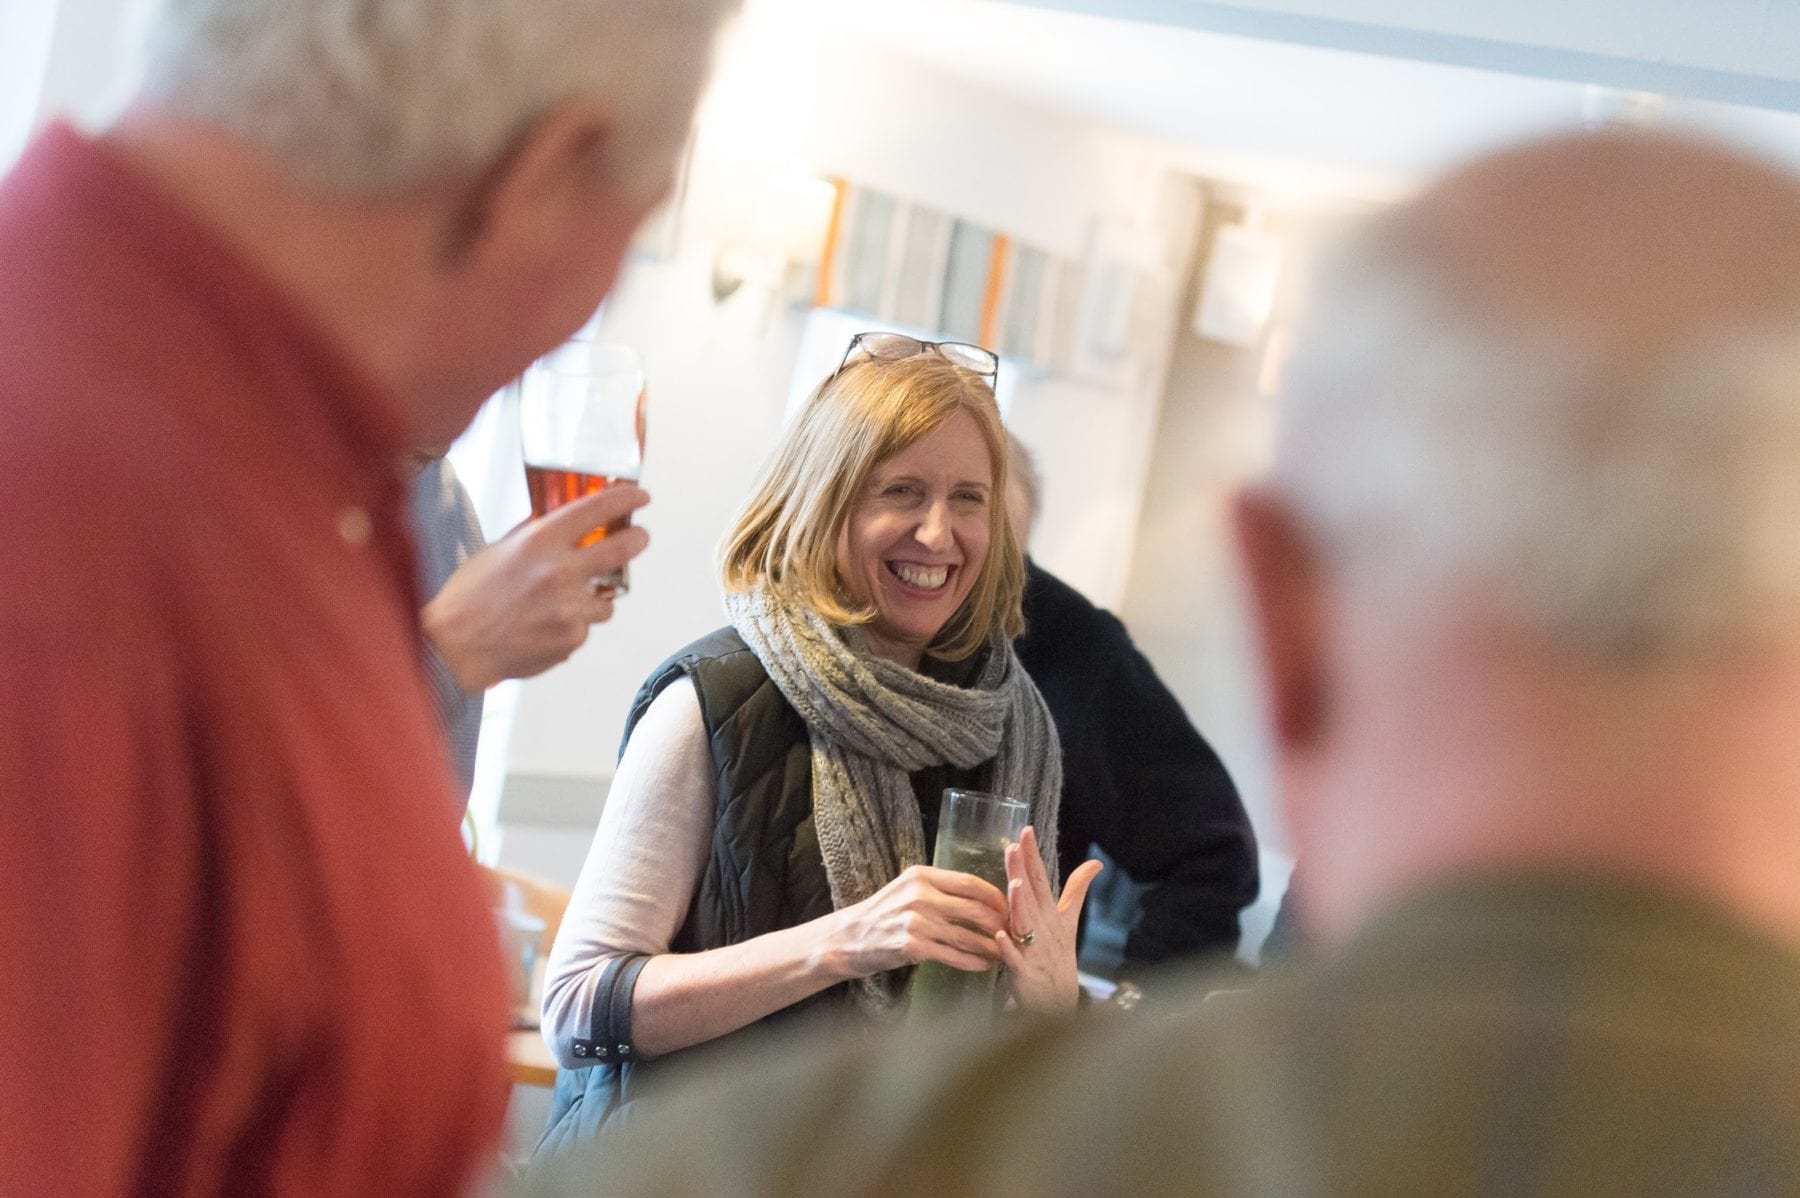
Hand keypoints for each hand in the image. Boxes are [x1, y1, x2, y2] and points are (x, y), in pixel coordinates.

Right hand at [421, 485, 650, 692]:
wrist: (456, 647)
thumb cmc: (468, 599)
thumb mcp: (499, 551)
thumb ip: (535, 538)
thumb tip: (561, 527)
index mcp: (539, 541)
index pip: (596, 510)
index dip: (625, 500)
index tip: (639, 497)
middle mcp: (560, 571)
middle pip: (622, 548)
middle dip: (637, 540)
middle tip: (639, 538)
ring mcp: (570, 607)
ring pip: (606, 600)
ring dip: (591, 600)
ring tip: (560, 606)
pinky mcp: (572, 638)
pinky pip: (584, 628)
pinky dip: (570, 628)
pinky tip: (543, 628)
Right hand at [819, 865, 1009, 979]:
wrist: (848, 938)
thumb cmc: (882, 914)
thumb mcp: (907, 889)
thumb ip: (938, 889)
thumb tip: (978, 896)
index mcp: (922, 875)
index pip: (970, 882)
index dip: (996, 896)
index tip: (1011, 906)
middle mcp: (920, 895)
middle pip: (975, 908)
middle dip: (1000, 922)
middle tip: (1015, 932)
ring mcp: (916, 921)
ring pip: (968, 935)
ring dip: (992, 947)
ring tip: (1005, 953)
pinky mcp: (912, 947)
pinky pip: (954, 956)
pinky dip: (974, 963)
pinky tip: (984, 966)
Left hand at [997, 826, 1101, 1013]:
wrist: (1060, 1002)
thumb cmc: (1059, 957)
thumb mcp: (1070, 921)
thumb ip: (1077, 890)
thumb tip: (1096, 862)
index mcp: (1050, 914)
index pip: (1040, 879)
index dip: (1033, 856)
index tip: (1025, 830)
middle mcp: (1043, 928)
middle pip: (1031, 896)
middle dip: (1023, 871)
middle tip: (1014, 846)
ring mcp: (1034, 950)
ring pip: (1024, 924)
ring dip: (1019, 905)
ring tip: (1014, 884)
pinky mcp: (1024, 973)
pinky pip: (1015, 959)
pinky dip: (1008, 949)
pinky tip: (999, 936)